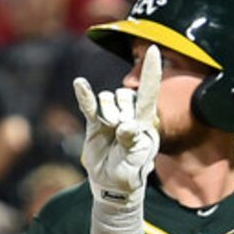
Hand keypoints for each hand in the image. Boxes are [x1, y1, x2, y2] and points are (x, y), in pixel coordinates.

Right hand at [74, 44, 160, 209]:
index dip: (151, 71)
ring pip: (107, 100)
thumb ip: (133, 141)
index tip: (153, 49)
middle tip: (122, 136)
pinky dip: (84, 95)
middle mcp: (128, 112)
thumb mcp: (137, 159)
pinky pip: (88, 105)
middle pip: (124, 95)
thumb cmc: (132, 170)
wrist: (113, 184)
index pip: (149, 91)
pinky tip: (79, 84)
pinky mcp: (94, 123)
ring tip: (110, 134)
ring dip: (108, 116)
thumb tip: (126, 126)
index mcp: (146, 118)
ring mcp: (110, 116)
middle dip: (121, 114)